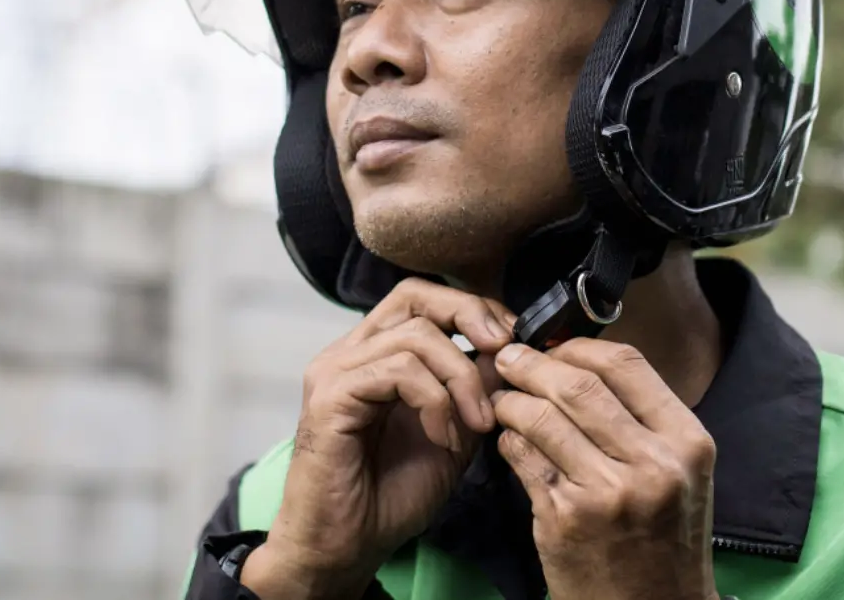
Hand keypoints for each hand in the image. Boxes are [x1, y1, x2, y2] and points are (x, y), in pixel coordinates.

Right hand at [242, 279, 514, 599]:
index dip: (472, 308)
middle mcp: (351, 352)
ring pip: (416, 335)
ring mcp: (336, 370)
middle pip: (415, 295)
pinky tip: (444, 438)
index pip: (423, 298)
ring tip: (477, 424)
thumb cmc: (391, 497)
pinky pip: (399, 371)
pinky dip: (435, 401)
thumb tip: (510, 351)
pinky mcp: (331, 396)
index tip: (513, 342)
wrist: (347, 548)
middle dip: (469, 314)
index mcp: (375, 354)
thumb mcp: (453, 434)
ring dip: (462, 377)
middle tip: (504, 350)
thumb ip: (475, 390)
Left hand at [490, 338, 719, 599]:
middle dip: (533, 364)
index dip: (578, 347)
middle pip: (577, 384)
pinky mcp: (565, 519)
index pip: (626, 364)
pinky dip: (509, 441)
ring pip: (541, 417)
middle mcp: (652, 464)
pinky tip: (510, 441)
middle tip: (510, 359)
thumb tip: (578, 360)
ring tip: (503, 400)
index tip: (553, 346)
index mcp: (687, 441)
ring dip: (512, 401)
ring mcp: (607, 493)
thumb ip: (641, 418)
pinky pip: (523, 458)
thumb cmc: (664, 538)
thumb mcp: (680, 471)